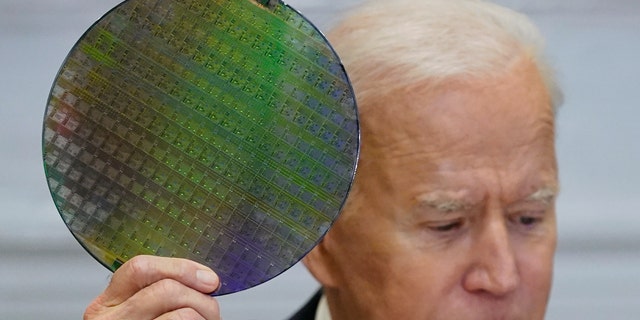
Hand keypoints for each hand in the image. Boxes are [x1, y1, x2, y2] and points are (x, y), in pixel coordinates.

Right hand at [84, 255, 220, 319]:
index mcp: (107, 305)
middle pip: (166, 289)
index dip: (180, 268)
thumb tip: (204, 280)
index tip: (208, 279)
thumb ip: (161, 294)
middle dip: (201, 298)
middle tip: (211, 313)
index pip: (140, 269)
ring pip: (183, 314)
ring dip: (204, 317)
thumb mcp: (143, 313)